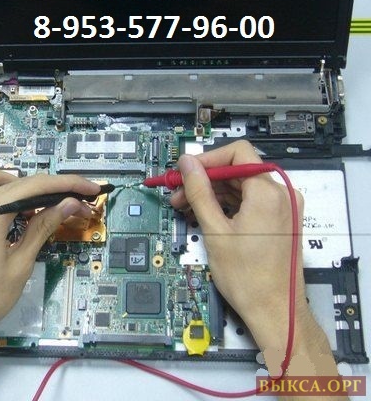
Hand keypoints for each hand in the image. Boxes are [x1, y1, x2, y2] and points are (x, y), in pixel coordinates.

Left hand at [0, 167, 99, 350]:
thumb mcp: (19, 265)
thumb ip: (42, 228)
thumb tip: (68, 205)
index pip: (35, 186)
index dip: (67, 184)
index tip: (89, 188)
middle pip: (18, 180)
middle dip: (50, 186)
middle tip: (75, 200)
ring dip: (21, 185)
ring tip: (43, 205)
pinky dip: (2, 196)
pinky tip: (17, 215)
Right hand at [170, 140, 315, 369]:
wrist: (274, 310)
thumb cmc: (250, 278)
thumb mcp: (215, 230)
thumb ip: (199, 191)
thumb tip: (188, 165)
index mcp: (268, 192)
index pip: (237, 152)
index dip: (207, 160)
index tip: (186, 171)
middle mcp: (282, 195)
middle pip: (237, 170)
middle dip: (205, 180)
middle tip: (179, 193)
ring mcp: (283, 208)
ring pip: (241, 187)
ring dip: (213, 194)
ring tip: (187, 209)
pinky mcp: (279, 221)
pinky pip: (250, 202)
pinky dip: (227, 206)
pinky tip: (206, 217)